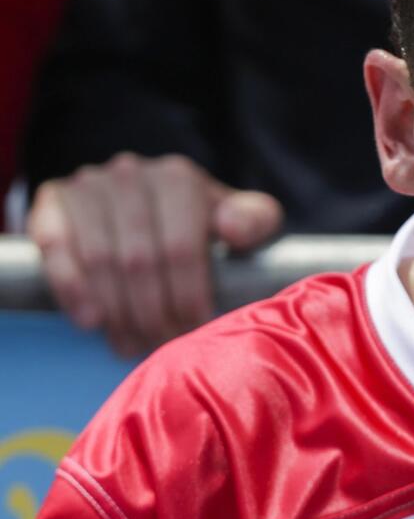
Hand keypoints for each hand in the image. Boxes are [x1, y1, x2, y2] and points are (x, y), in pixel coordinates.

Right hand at [27, 152, 282, 354]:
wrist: (149, 208)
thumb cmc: (205, 224)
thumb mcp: (243, 220)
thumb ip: (255, 220)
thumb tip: (233, 228)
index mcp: (179, 179)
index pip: (182, 247)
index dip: (188, 295)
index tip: (194, 330)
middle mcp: (131, 173)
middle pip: (139, 259)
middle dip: (152, 312)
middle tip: (161, 345)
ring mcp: (87, 184)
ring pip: (99, 259)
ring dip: (116, 311)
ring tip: (130, 345)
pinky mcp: (52, 201)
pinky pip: (55, 247)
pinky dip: (71, 288)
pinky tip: (91, 321)